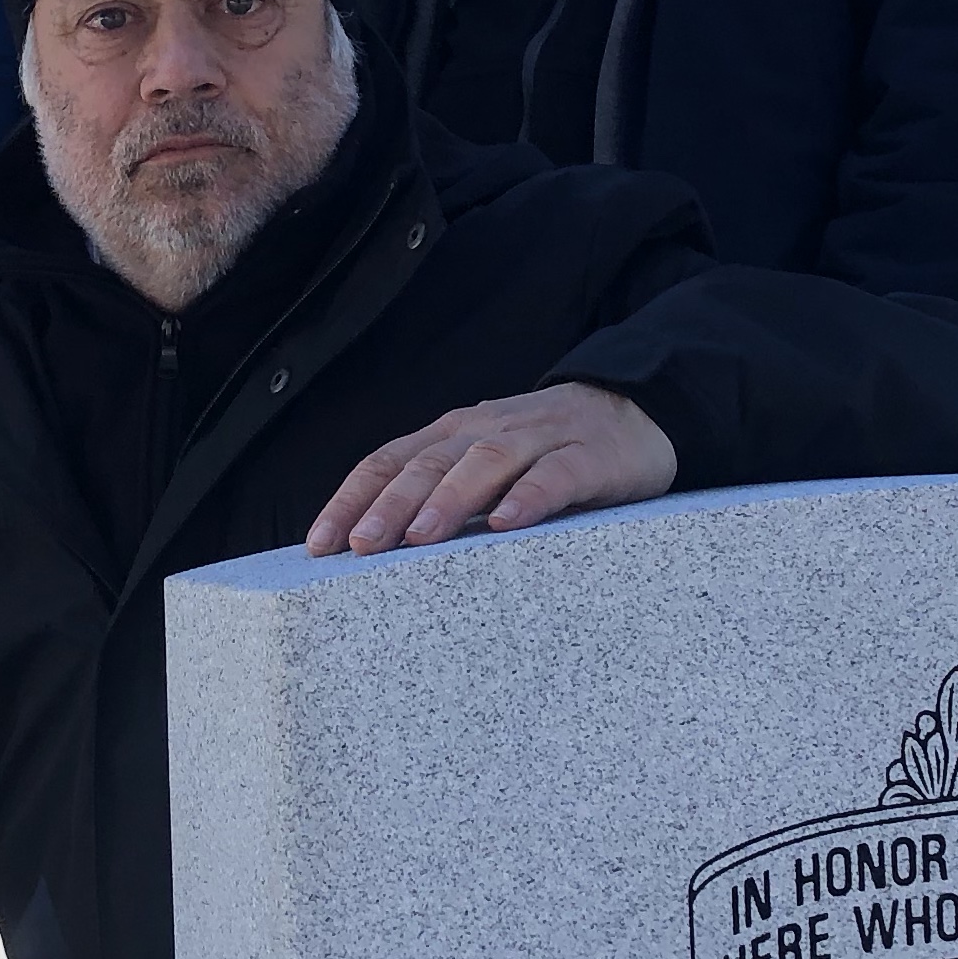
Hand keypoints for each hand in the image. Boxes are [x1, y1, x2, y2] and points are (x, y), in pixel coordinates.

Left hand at [307, 381, 676, 556]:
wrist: (636, 411)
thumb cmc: (545, 452)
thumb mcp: (484, 465)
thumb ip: (438, 494)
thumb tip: (372, 546)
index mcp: (453, 435)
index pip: (389, 462)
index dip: (352, 499)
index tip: (321, 544)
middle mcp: (487, 431)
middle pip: (429, 464)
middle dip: (389, 505)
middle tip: (360, 547)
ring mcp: (540, 440)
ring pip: (485, 463)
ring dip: (449, 499)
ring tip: (421, 538)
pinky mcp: (589, 457)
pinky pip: (556, 476)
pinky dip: (530, 497)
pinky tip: (508, 523)